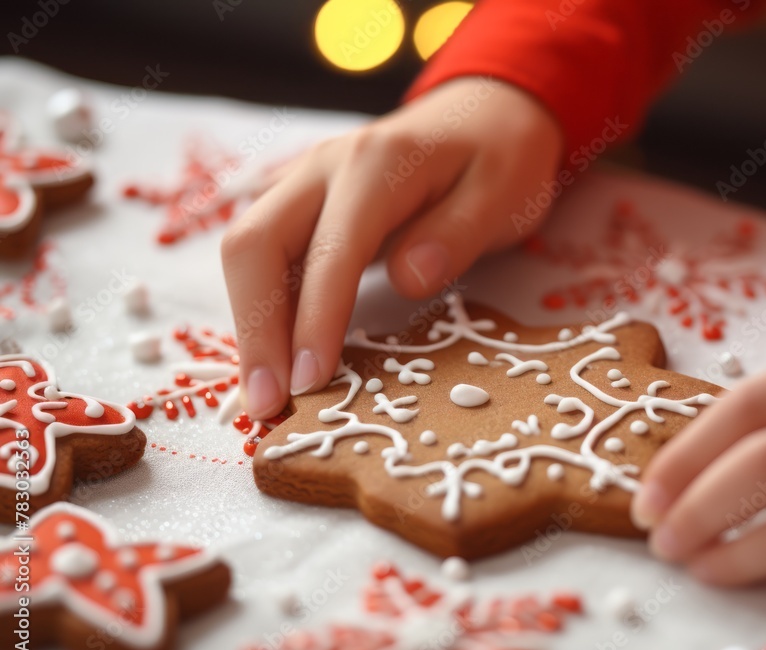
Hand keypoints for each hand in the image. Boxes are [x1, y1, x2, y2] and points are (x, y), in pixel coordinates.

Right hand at [222, 78, 561, 418]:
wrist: (484, 115)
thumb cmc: (500, 159)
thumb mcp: (505, 194)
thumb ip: (458, 233)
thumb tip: (409, 277)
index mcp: (378, 163)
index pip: (330, 248)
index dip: (314, 319)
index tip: (311, 383)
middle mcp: (325, 166)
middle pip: (256, 243)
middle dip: (255, 330)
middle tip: (268, 405)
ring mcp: (305, 182)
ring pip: (248, 249)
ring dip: (249, 324)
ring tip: (263, 395)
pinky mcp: (302, 204)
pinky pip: (264, 254)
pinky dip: (261, 307)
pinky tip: (273, 356)